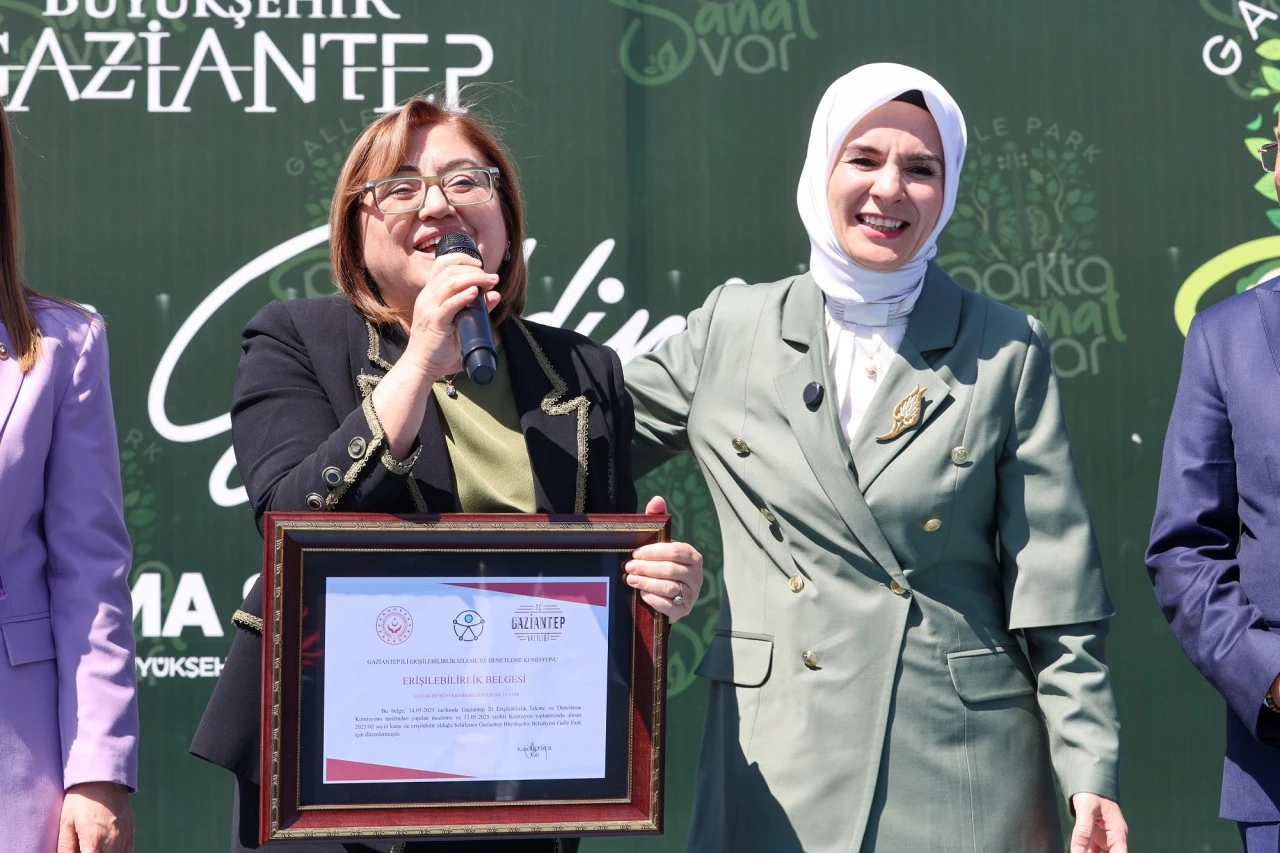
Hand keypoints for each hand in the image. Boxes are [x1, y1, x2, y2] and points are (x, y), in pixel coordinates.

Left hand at [58, 782, 133, 852]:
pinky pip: (129, 852)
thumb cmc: (81, 799)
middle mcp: (113, 840)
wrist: (104, 777)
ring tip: (96, 848)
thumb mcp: (66, 823)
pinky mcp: (131, 830)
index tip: (81, 852)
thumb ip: (66, 848)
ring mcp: (124, 835)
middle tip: (86, 848)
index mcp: (94, 840)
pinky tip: (108, 851)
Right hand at [404, 249, 500, 381]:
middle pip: (449, 270)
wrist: (421, 366)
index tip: (480, 266)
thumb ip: (477, 310)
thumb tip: (495, 295)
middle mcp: (428, 297)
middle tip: (491, 278)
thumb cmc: (439, 347)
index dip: (462, 259)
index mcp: (430, 294)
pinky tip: (476, 293)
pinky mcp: (434, 322)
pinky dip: (463, 296)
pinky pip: (448, 304)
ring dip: (473, 279)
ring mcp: (429, 308)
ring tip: (489, 282)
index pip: (442, 264)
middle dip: (474, 270)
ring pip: (450, 283)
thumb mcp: (460, 324)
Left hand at [625, 496, 703, 622]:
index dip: (655, 552)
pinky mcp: (683, 610)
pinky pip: (669, 606)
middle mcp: (696, 575)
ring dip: (647, 583)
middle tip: (628, 567)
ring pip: (670, 588)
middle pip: (671, 570)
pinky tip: (642, 595)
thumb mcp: (658, 543)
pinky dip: (654, 600)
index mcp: (692, 556)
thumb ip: (657, 520)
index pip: (676, 551)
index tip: (636, 552)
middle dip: (647, 568)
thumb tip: (657, 499)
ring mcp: (691, 594)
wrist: (666, 596)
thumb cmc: (660, 564)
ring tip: (630, 580)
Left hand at [1069, 792, 1126, 852]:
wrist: (1088, 776)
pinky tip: (1077, 850)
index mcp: (1117, 833)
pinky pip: (1091, 849)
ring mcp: (1104, 837)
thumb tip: (1077, 852)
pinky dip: (1084, 851)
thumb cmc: (1093, 790)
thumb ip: (1082, 832)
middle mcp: (1113, 838)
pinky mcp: (1095, 834)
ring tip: (1078, 851)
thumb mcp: (1086, 809)